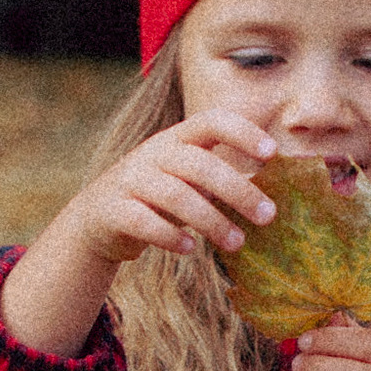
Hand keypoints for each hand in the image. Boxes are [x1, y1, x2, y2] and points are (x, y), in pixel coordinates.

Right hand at [0, 114, 281, 355]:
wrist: (97, 218)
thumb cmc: (158, 197)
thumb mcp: (186, 178)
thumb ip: (219, 177)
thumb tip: (273, 192)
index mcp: (176, 139)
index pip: (211, 121)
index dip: (242, 132)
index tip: (272, 153)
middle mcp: (153, 153)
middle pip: (200, 165)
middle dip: (238, 190)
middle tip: (269, 216)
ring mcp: (130, 180)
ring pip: (176, 196)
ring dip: (212, 221)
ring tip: (238, 243)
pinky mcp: (113, 210)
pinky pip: (144, 221)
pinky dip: (170, 236)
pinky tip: (189, 249)